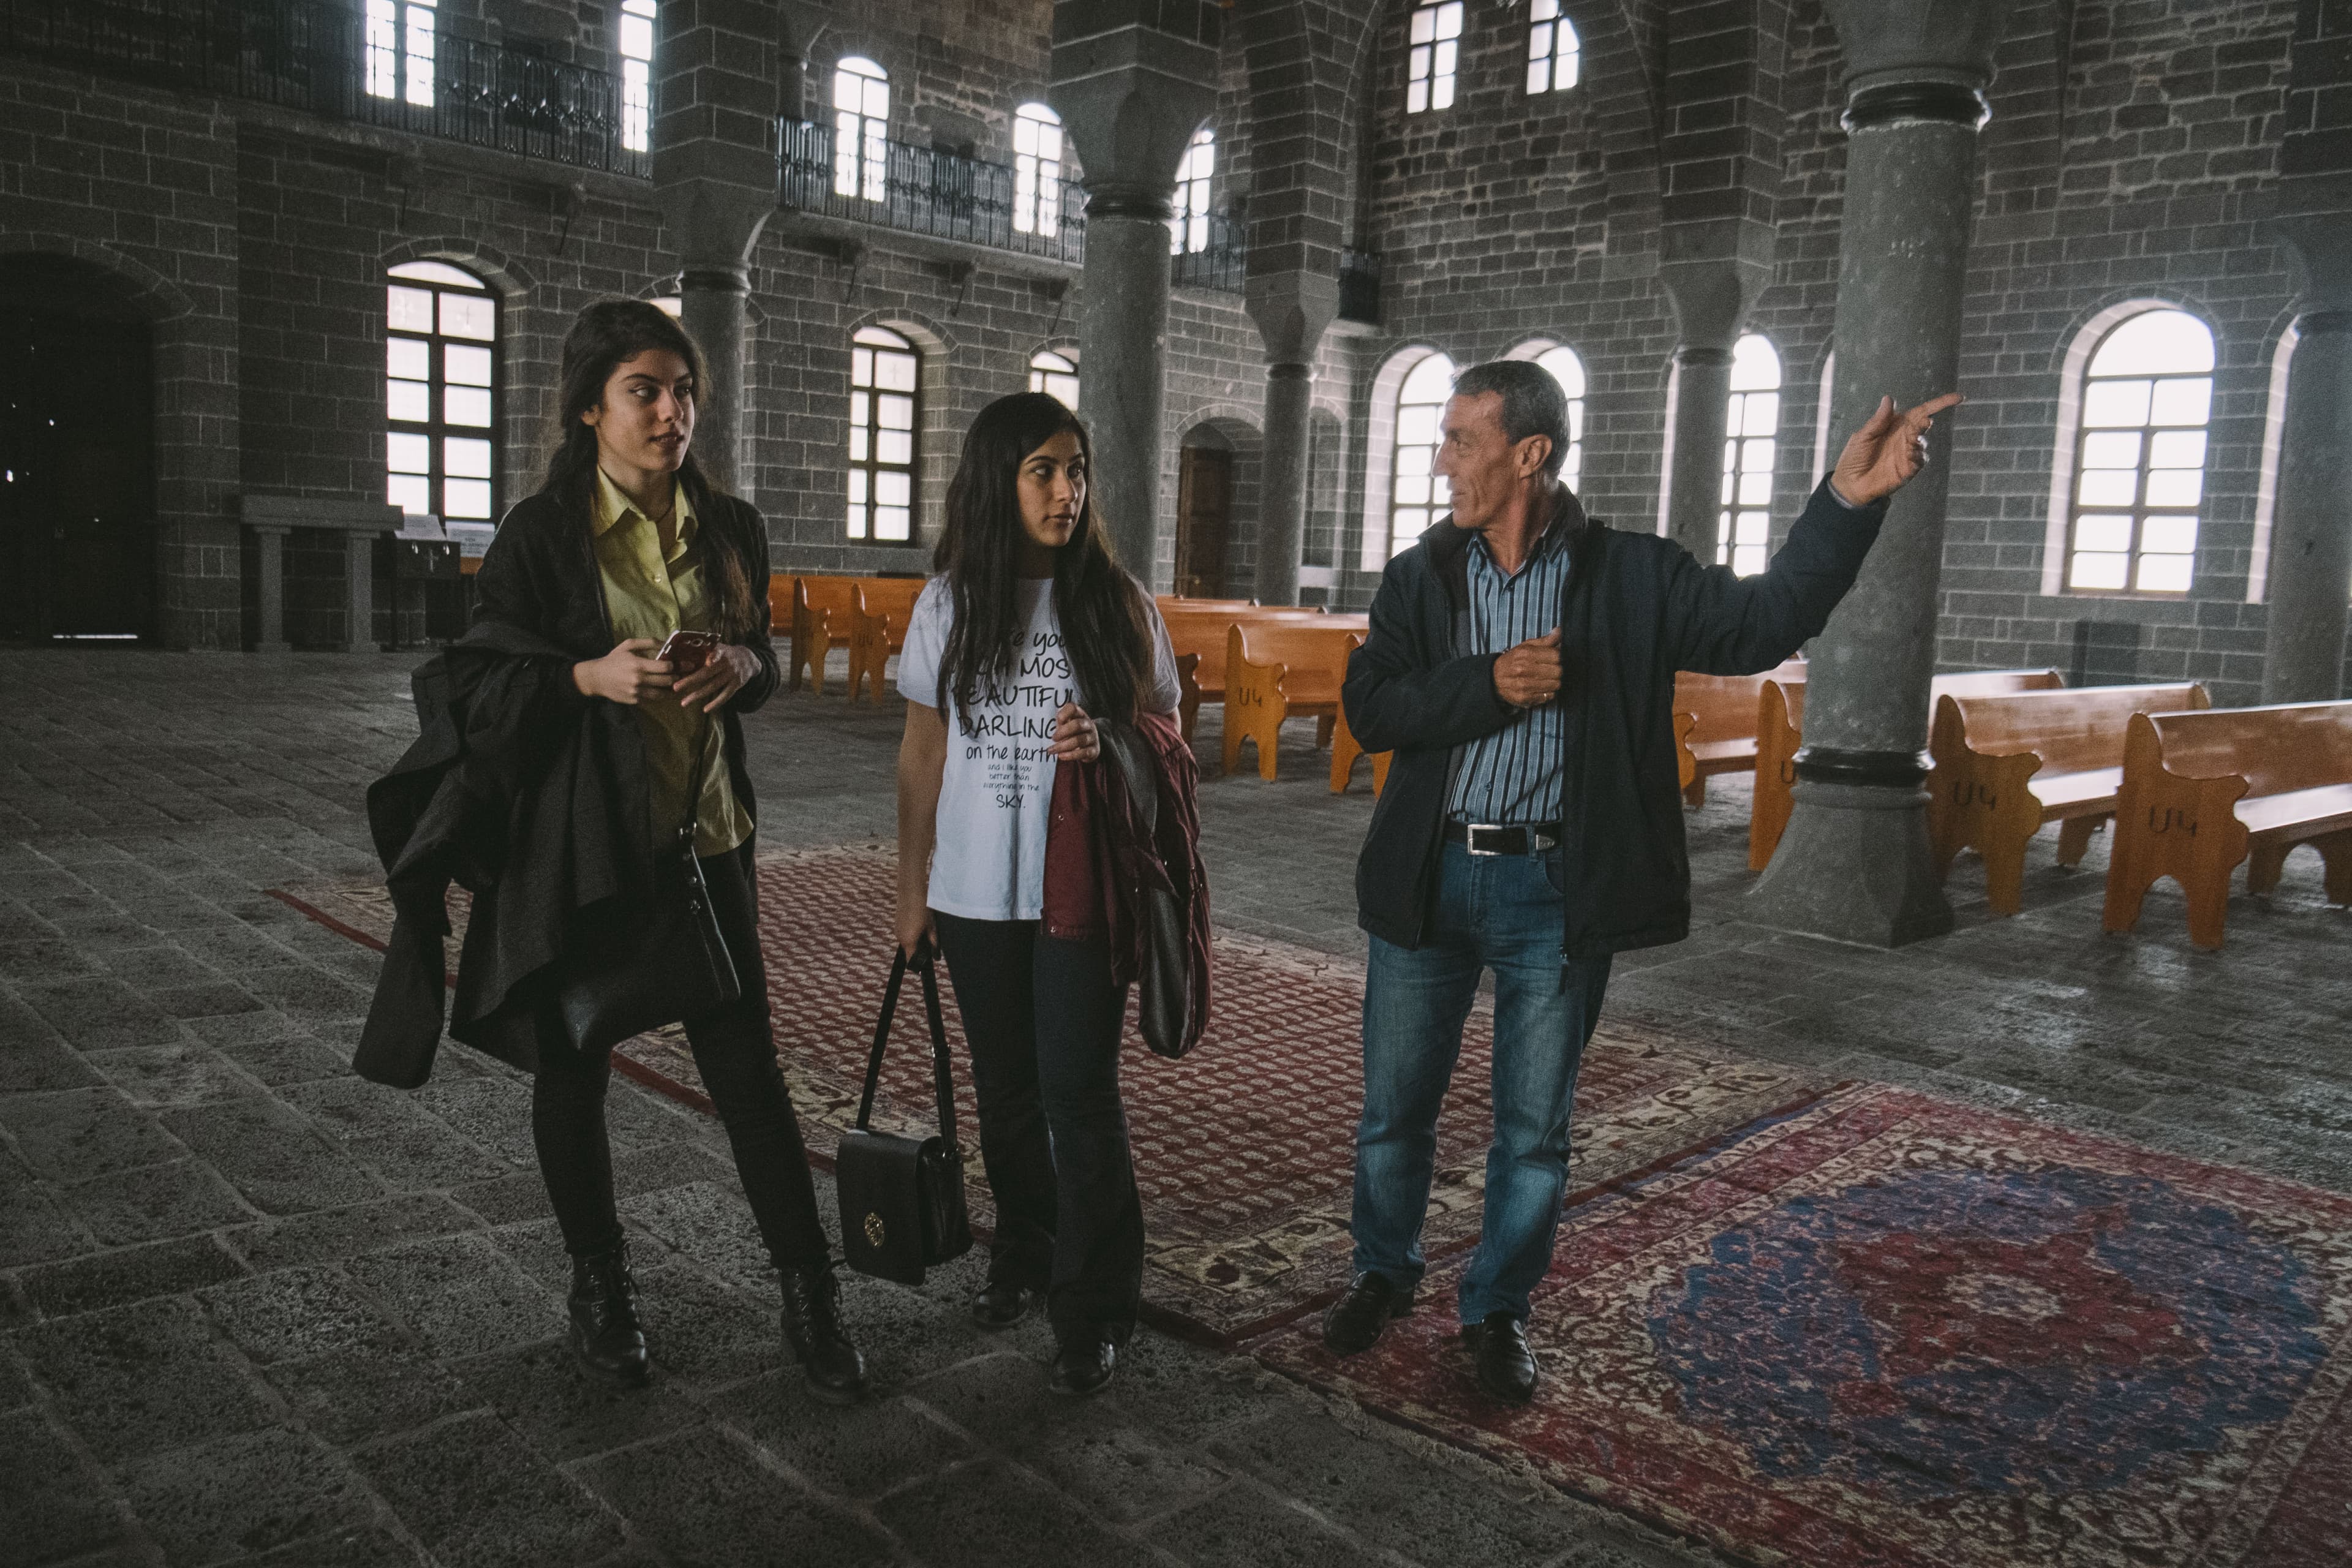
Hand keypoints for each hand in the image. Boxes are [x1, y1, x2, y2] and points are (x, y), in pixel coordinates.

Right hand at [572, 639, 671, 704]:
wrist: (597, 677)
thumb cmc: (614, 659)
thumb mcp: (628, 645)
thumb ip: (648, 642)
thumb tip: (666, 643)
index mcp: (638, 664)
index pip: (665, 667)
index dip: (676, 666)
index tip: (681, 664)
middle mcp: (639, 679)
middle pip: (667, 681)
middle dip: (677, 677)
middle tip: (682, 674)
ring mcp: (637, 692)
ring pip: (662, 694)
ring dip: (671, 690)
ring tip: (676, 684)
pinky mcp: (634, 701)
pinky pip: (652, 699)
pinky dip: (659, 696)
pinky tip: (664, 691)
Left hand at [675, 643, 757, 713]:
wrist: (749, 659)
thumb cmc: (727, 653)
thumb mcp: (720, 647)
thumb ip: (706, 649)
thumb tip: (684, 651)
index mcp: (722, 652)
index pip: (717, 653)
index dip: (713, 657)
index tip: (707, 662)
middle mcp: (727, 664)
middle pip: (707, 673)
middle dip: (690, 681)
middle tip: (675, 688)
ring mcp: (732, 675)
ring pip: (713, 686)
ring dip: (697, 695)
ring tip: (684, 703)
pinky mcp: (736, 685)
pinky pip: (725, 696)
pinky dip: (715, 703)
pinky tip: (705, 710)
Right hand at [896, 900, 936, 961]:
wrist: (911, 889)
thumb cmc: (922, 907)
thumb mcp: (931, 925)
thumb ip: (933, 941)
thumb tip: (936, 954)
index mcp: (908, 940)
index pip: (910, 960)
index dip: (918, 964)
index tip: (924, 965)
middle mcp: (900, 936)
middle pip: (909, 951)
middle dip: (918, 951)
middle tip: (930, 945)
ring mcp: (897, 929)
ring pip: (907, 942)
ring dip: (915, 941)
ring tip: (926, 931)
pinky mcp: (897, 923)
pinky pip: (904, 933)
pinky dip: (911, 933)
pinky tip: (920, 924)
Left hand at [1047, 702, 1100, 761]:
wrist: (1089, 745)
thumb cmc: (1072, 733)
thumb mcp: (1066, 725)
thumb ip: (1059, 724)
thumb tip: (1043, 730)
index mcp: (1080, 714)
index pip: (1073, 708)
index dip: (1063, 714)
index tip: (1057, 722)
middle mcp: (1088, 724)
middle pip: (1077, 725)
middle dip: (1063, 732)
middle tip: (1053, 739)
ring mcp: (1092, 737)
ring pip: (1079, 740)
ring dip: (1063, 746)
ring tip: (1052, 750)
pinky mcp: (1094, 750)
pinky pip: (1083, 753)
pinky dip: (1071, 755)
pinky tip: (1061, 756)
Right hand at [1493, 629, 1562, 709]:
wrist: (1493, 678)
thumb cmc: (1512, 661)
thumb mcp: (1526, 647)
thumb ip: (1544, 641)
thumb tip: (1559, 631)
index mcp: (1525, 654)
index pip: (1556, 655)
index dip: (1558, 657)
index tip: (1555, 658)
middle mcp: (1524, 669)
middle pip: (1558, 671)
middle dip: (1557, 670)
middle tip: (1552, 669)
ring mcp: (1524, 685)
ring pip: (1555, 684)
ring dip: (1554, 682)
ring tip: (1547, 679)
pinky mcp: (1525, 698)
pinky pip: (1548, 696)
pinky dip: (1548, 692)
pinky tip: (1542, 687)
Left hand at [1831, 392, 1964, 505]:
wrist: (1851, 484)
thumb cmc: (1854, 457)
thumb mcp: (1863, 436)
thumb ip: (1878, 420)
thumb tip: (1888, 398)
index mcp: (1896, 424)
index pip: (1921, 411)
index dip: (1939, 404)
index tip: (1957, 398)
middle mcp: (1906, 436)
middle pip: (1924, 424)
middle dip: (1924, 422)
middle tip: (1922, 423)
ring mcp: (1909, 452)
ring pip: (1923, 442)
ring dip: (1918, 439)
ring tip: (1911, 440)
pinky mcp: (1909, 468)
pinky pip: (1920, 459)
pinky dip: (1917, 455)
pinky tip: (1909, 455)